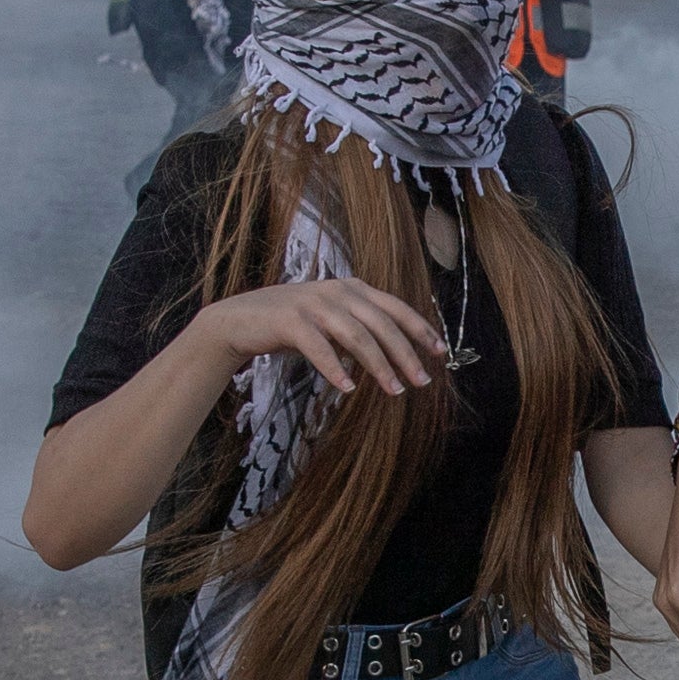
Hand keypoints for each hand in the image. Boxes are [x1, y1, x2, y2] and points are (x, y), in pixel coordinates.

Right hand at [190, 274, 439, 400]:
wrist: (239, 321)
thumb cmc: (291, 325)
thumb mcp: (331, 322)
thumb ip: (360, 331)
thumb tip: (395, 357)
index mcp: (351, 288)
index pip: (395, 307)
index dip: (419, 329)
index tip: (439, 353)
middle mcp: (337, 291)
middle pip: (381, 324)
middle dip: (405, 354)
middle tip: (421, 382)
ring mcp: (313, 304)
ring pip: (357, 337)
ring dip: (379, 366)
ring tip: (395, 390)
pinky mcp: (290, 321)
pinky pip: (320, 347)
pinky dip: (335, 369)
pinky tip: (348, 388)